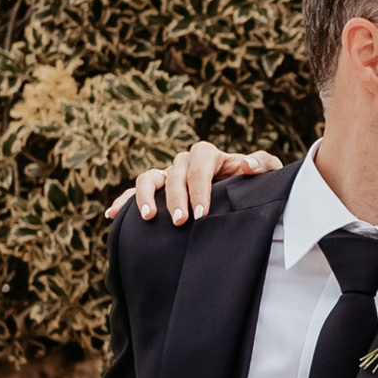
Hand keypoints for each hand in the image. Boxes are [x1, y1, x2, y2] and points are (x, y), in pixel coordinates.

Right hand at [107, 142, 282, 226]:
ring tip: (149, 218)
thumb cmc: (250, 186)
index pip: (199, 164)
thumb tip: (246, 165)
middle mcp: (184, 163)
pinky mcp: (155, 192)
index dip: (199, 187)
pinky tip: (111, 215)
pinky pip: (133, 192)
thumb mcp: (265, 175)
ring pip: (149, 177)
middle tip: (181, 221)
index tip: (202, 214)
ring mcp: (167, 176)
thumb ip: (263, 164)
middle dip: (176, 197)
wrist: (238, 197)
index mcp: (207, 155)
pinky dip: (122, 201)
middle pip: (174, 172)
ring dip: (145, 196)